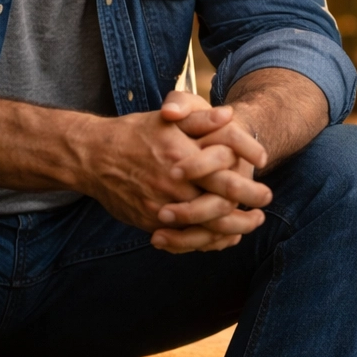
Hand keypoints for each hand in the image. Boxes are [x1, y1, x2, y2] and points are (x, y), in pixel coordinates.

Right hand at [71, 91, 271, 252]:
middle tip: (263, 208)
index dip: (248, 181)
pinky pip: (181, 238)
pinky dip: (202, 241)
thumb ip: (200, 118)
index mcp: (181, 157)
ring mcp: (159, 206)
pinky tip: (218, 238)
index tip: (265, 178)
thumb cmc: (134, 133)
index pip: (224, 174)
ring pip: (202, 227)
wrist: (92, 156)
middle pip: (218, 206)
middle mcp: (171, 185)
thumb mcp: (167, 119)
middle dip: (245, 211)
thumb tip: (229, 114)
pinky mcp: (149, 221)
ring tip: (246, 227)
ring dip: (228, 230)